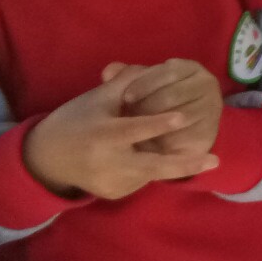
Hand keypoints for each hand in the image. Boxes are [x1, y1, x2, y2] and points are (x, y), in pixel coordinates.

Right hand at [23, 68, 218, 201]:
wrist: (45, 158)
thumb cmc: (76, 119)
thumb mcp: (97, 98)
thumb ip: (128, 82)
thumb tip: (156, 66)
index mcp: (102, 134)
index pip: (134, 129)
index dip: (157, 123)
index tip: (183, 116)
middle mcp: (106, 162)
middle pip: (151, 166)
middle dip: (184, 165)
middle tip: (216, 160)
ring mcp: (110, 182)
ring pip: (150, 171)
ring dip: (165, 160)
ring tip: (169, 150)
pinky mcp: (113, 194)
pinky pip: (140, 179)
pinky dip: (147, 168)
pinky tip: (141, 157)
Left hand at [103, 60, 222, 157]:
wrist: (175, 133)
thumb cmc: (153, 105)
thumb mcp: (140, 88)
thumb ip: (125, 77)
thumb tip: (108, 72)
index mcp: (190, 68)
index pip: (167, 72)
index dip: (145, 84)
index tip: (126, 98)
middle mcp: (206, 84)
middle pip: (172, 95)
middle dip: (148, 106)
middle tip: (128, 119)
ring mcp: (211, 108)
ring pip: (179, 116)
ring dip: (156, 125)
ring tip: (136, 132)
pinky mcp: (208, 132)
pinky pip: (185, 137)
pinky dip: (166, 140)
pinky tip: (149, 144)